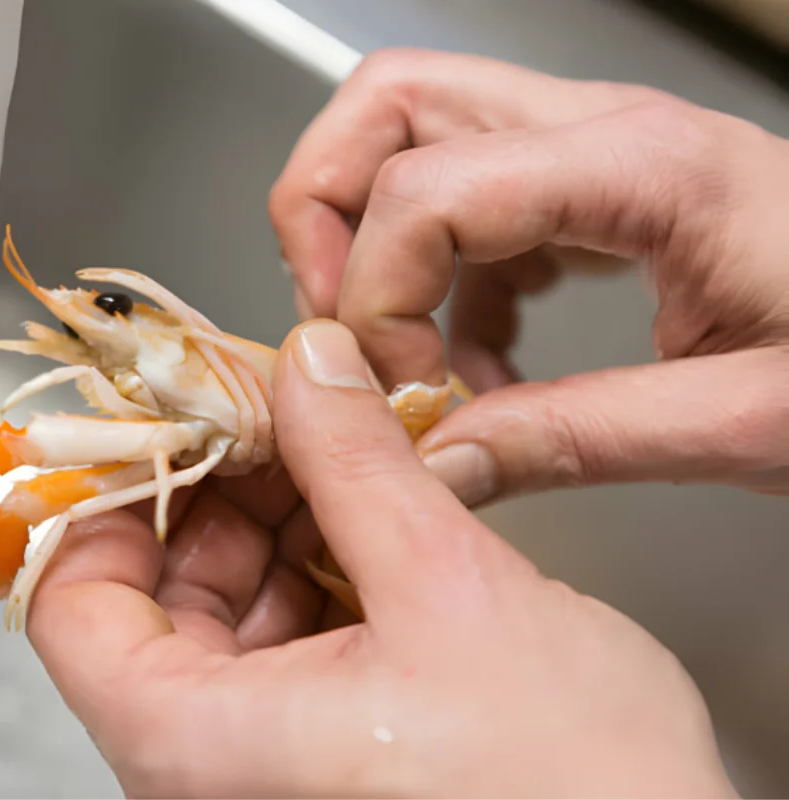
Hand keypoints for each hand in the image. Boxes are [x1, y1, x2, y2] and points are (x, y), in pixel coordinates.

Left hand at [27, 319, 734, 798]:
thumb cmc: (571, 789)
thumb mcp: (449, 590)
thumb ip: (359, 463)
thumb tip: (310, 369)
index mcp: (197, 747)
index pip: (73, 604)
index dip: (115, 497)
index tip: (169, 425)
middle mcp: (209, 772)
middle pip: (152, 599)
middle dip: (221, 494)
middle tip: (281, 416)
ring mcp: (264, 770)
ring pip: (224, 618)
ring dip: (277, 525)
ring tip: (343, 459)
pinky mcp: (322, 761)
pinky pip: (282, 650)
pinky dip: (317, 574)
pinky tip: (371, 522)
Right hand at [269, 49, 788, 506]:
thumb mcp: (752, 420)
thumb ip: (579, 440)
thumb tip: (438, 465)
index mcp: (642, 168)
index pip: (423, 186)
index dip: (373, 293)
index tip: (400, 388)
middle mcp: (602, 132)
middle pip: (388, 102)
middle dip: (323, 210)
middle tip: (340, 322)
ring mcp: (592, 150)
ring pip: (409, 136)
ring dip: (372, 241)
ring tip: (410, 349)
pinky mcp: (593, 191)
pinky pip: (463, 201)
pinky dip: (437, 277)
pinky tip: (485, 357)